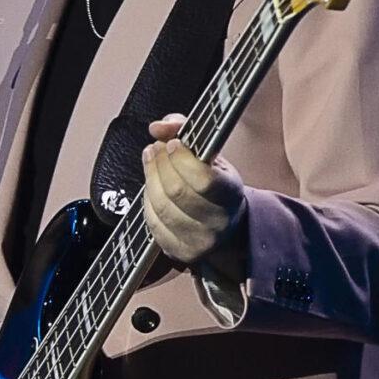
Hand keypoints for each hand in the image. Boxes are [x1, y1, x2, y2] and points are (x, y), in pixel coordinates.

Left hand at [139, 113, 246, 273]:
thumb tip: (158, 127)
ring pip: (161, 207)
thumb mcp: (209, 152)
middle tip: (155, 148)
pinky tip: (151, 188)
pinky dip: (147, 202)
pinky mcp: (180, 251)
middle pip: (176, 191)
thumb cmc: (215, 182)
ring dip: (149, 179)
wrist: (226, 222)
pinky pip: (152, 223)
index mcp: (231, 193)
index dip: (181, 159)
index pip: (203, 179)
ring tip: (150, 161)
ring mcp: (200, 240)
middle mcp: (219, 221)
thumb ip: (184, 130)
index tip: (173, 143)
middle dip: (159, 164)